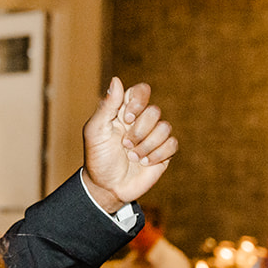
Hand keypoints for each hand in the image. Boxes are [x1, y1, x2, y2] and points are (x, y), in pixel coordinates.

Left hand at [82, 78, 178, 211]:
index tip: (126, 118)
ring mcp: (153, 137)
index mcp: (124, 112)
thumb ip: (107, 106)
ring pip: (165, 128)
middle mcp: (141, 121)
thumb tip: (116, 79)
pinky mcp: (164, 152)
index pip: (141, 91)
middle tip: (124, 145)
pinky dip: (157, 154)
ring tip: (131, 156)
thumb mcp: (95, 131)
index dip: (138, 102)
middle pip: (154, 111)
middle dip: (139, 131)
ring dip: (146, 145)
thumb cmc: (98, 158)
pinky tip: (144, 162)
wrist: (106, 187)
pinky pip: (172, 144)